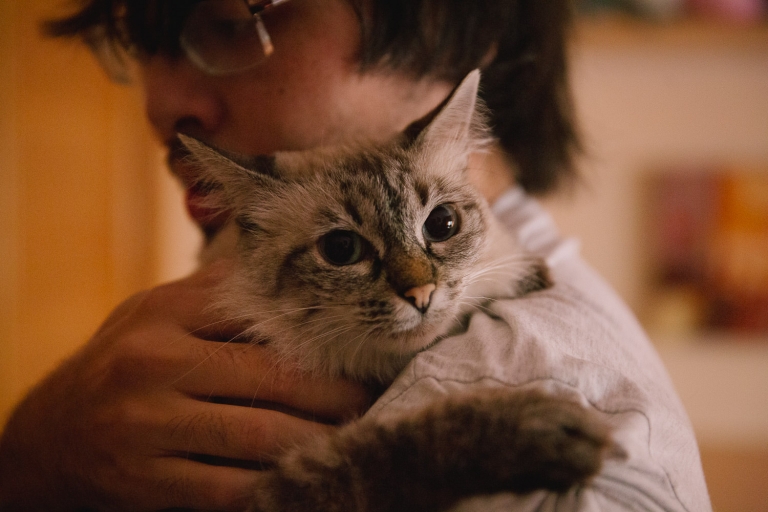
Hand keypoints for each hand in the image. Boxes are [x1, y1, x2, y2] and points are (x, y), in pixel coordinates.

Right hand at [0, 260, 369, 510]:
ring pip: (261, 435)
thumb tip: (293, 273)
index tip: (363, 346)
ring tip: (360, 438)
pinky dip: (276, 486)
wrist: (46, 439)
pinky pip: (229, 487)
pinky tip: (309, 478)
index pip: (258, 314)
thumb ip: (215, 296)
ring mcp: (147, 424)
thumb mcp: (154, 315)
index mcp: (164, 313)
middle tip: (378, 398)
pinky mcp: (146, 480)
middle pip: (272, 376)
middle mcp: (154, 362)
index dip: (320, 335)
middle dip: (336, 393)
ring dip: (319, 440)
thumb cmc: (121, 365)